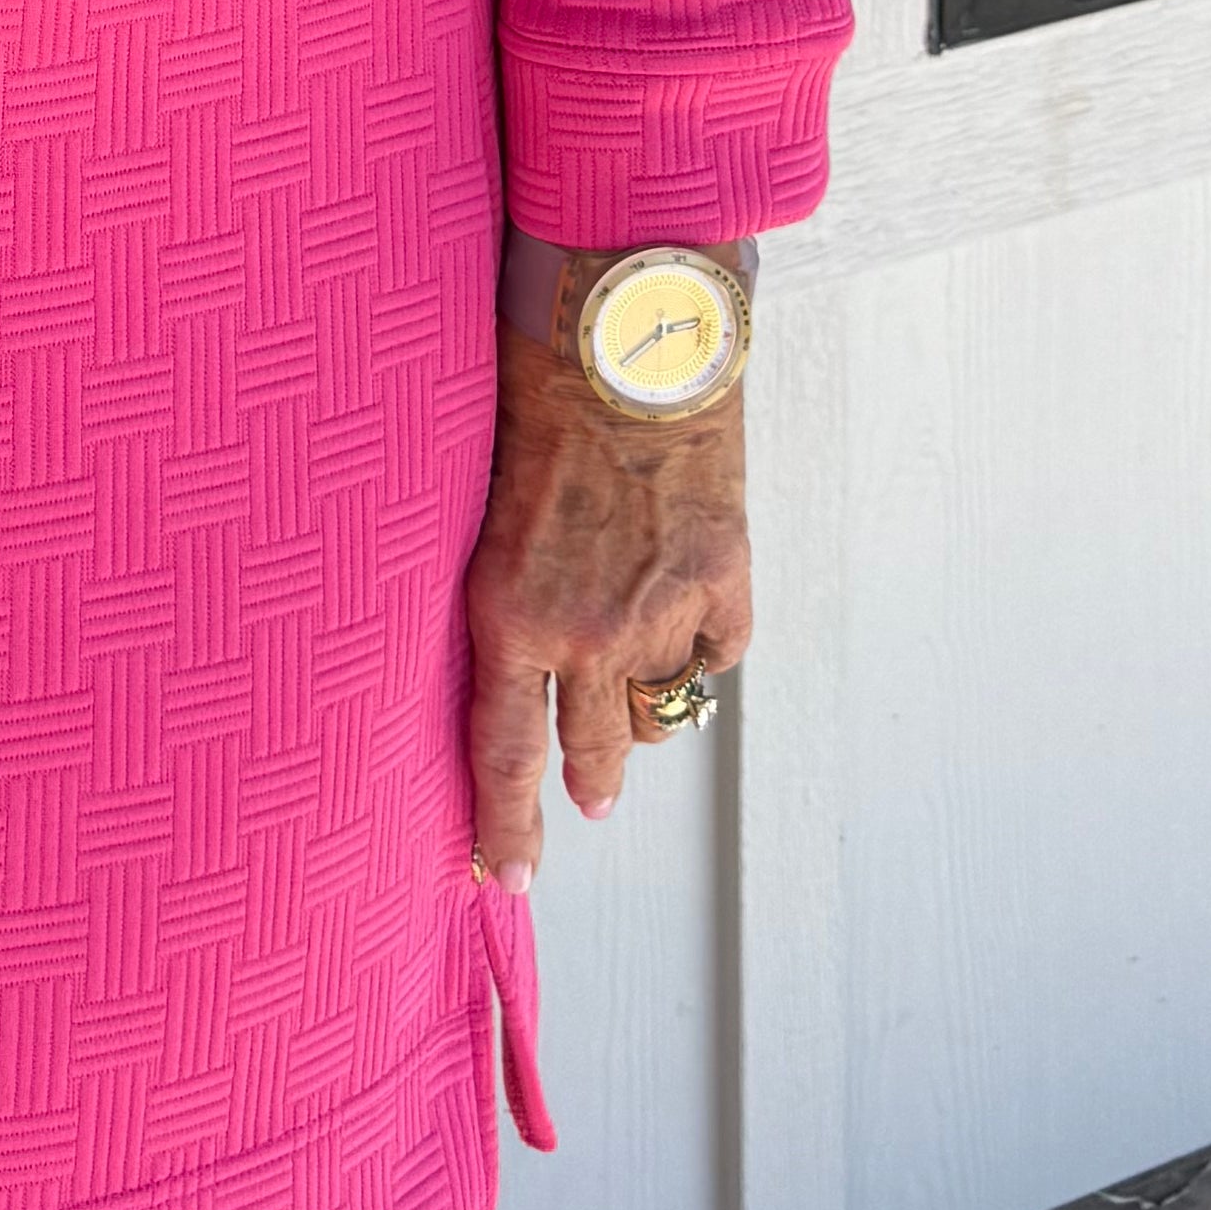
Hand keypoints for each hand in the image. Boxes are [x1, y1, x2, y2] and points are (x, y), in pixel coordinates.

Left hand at [461, 316, 751, 889]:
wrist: (627, 329)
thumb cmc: (535, 390)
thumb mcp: (486, 504)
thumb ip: (502, 586)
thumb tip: (511, 642)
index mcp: (507, 612)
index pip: (501, 757)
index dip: (505, 829)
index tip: (505, 880)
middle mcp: (585, 632)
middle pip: (589, 751)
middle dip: (588, 783)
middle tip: (590, 800)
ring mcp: (662, 612)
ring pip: (658, 704)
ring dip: (644, 693)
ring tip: (634, 662)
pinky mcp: (724, 578)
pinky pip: (718, 650)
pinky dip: (705, 637)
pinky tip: (689, 603)